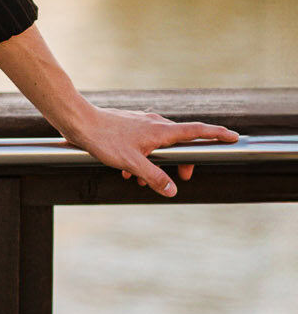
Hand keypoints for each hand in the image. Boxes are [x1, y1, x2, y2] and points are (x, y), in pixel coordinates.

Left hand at [68, 106, 237, 196]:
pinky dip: (142, 159)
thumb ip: (154, 177)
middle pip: (180, 143)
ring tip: (140, 181)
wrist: (79, 122)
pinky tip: (125, 173)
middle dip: (182, 162)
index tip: (233, 137)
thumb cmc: (105, 140)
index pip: (196, 131)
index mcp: (161, 131)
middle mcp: (155, 124)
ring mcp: (142, 124)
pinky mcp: (130, 127)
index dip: (216, 134)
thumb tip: (172, 190)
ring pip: (160, 146)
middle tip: (182, 178)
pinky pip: (144, 144)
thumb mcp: (132, 164)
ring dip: (156, 164)